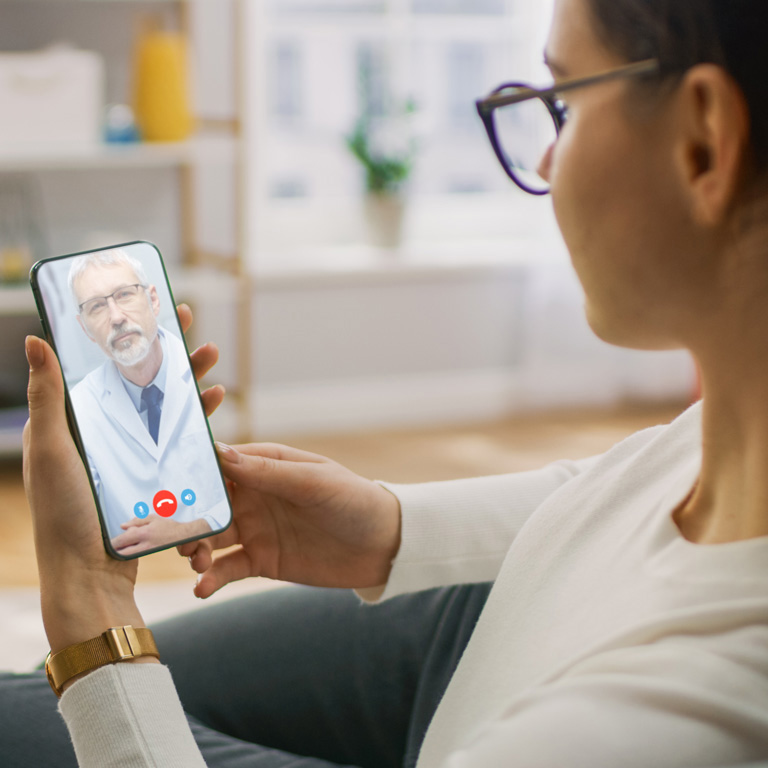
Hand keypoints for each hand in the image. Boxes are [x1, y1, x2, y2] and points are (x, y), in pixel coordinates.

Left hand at [23, 304, 220, 654]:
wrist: (90, 574)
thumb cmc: (63, 512)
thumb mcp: (52, 449)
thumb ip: (49, 397)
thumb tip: (35, 339)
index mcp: (77, 419)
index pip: (106, 364)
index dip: (129, 333)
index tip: (148, 305)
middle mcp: (105, 431)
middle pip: (142, 378)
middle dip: (168, 347)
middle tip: (189, 320)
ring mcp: (131, 453)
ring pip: (166, 405)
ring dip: (189, 378)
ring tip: (212, 357)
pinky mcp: (153, 474)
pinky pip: (179, 438)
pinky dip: (197, 418)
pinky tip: (213, 404)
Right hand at [179, 443, 401, 597]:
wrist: (383, 545)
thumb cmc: (353, 500)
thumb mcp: (314, 482)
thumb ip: (268, 472)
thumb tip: (221, 453)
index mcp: (264, 466)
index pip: (218, 464)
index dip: (190, 473)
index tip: (165, 485)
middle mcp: (253, 496)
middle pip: (205, 504)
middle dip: (185, 517)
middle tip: (173, 533)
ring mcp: (254, 529)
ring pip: (210, 537)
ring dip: (194, 547)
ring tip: (195, 560)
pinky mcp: (261, 561)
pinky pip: (227, 569)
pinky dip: (211, 578)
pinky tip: (201, 587)